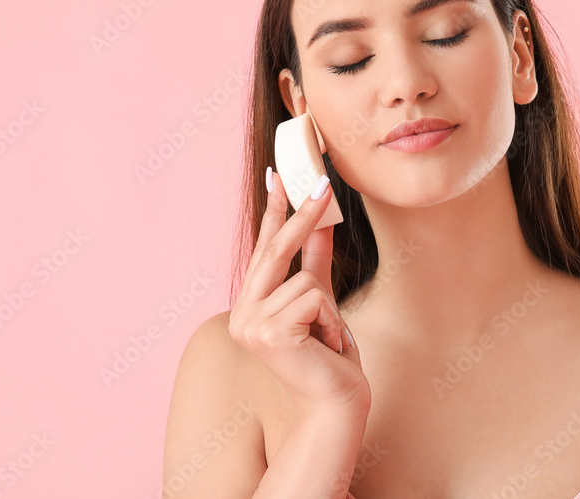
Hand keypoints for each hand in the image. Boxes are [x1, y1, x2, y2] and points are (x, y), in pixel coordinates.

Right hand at [228, 169, 369, 415]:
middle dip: (303, 215)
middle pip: (276, 251)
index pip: (264, 249)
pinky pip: (314, 297)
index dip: (274, 211)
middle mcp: (242, 315)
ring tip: (328, 339)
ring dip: (330, 308)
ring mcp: (251, 325)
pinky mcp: (269, 334)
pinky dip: (331, 320)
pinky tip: (327, 346)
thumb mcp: (322, 300)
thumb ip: (315, 261)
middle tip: (323, 182)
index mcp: (250, 307)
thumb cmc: (329, 357)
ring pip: (306, 279)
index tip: (279, 176)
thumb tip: (320, 221)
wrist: (337, 403)